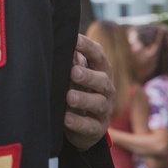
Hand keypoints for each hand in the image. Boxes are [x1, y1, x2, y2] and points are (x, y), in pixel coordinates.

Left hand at [64, 33, 114, 150]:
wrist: (83, 125)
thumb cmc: (78, 90)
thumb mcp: (75, 74)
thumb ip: (71, 59)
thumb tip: (60, 39)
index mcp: (100, 71)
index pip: (99, 56)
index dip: (88, 47)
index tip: (74, 39)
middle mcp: (106, 89)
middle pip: (103, 80)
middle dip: (89, 76)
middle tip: (73, 72)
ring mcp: (104, 109)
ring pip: (98, 103)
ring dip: (84, 99)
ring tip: (69, 97)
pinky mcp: (97, 128)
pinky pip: (90, 126)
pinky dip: (78, 122)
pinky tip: (66, 118)